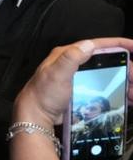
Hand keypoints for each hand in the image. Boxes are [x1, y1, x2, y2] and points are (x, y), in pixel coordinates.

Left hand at [13, 37, 132, 127]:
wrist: (36, 115)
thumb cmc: (43, 94)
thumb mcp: (56, 74)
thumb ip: (71, 58)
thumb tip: (89, 44)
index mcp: (68, 54)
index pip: (97, 44)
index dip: (118, 44)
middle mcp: (74, 63)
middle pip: (107, 60)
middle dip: (125, 67)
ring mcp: (79, 77)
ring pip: (108, 75)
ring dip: (123, 81)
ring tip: (132, 90)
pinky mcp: (82, 90)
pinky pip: (104, 87)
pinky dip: (117, 91)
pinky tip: (127, 98)